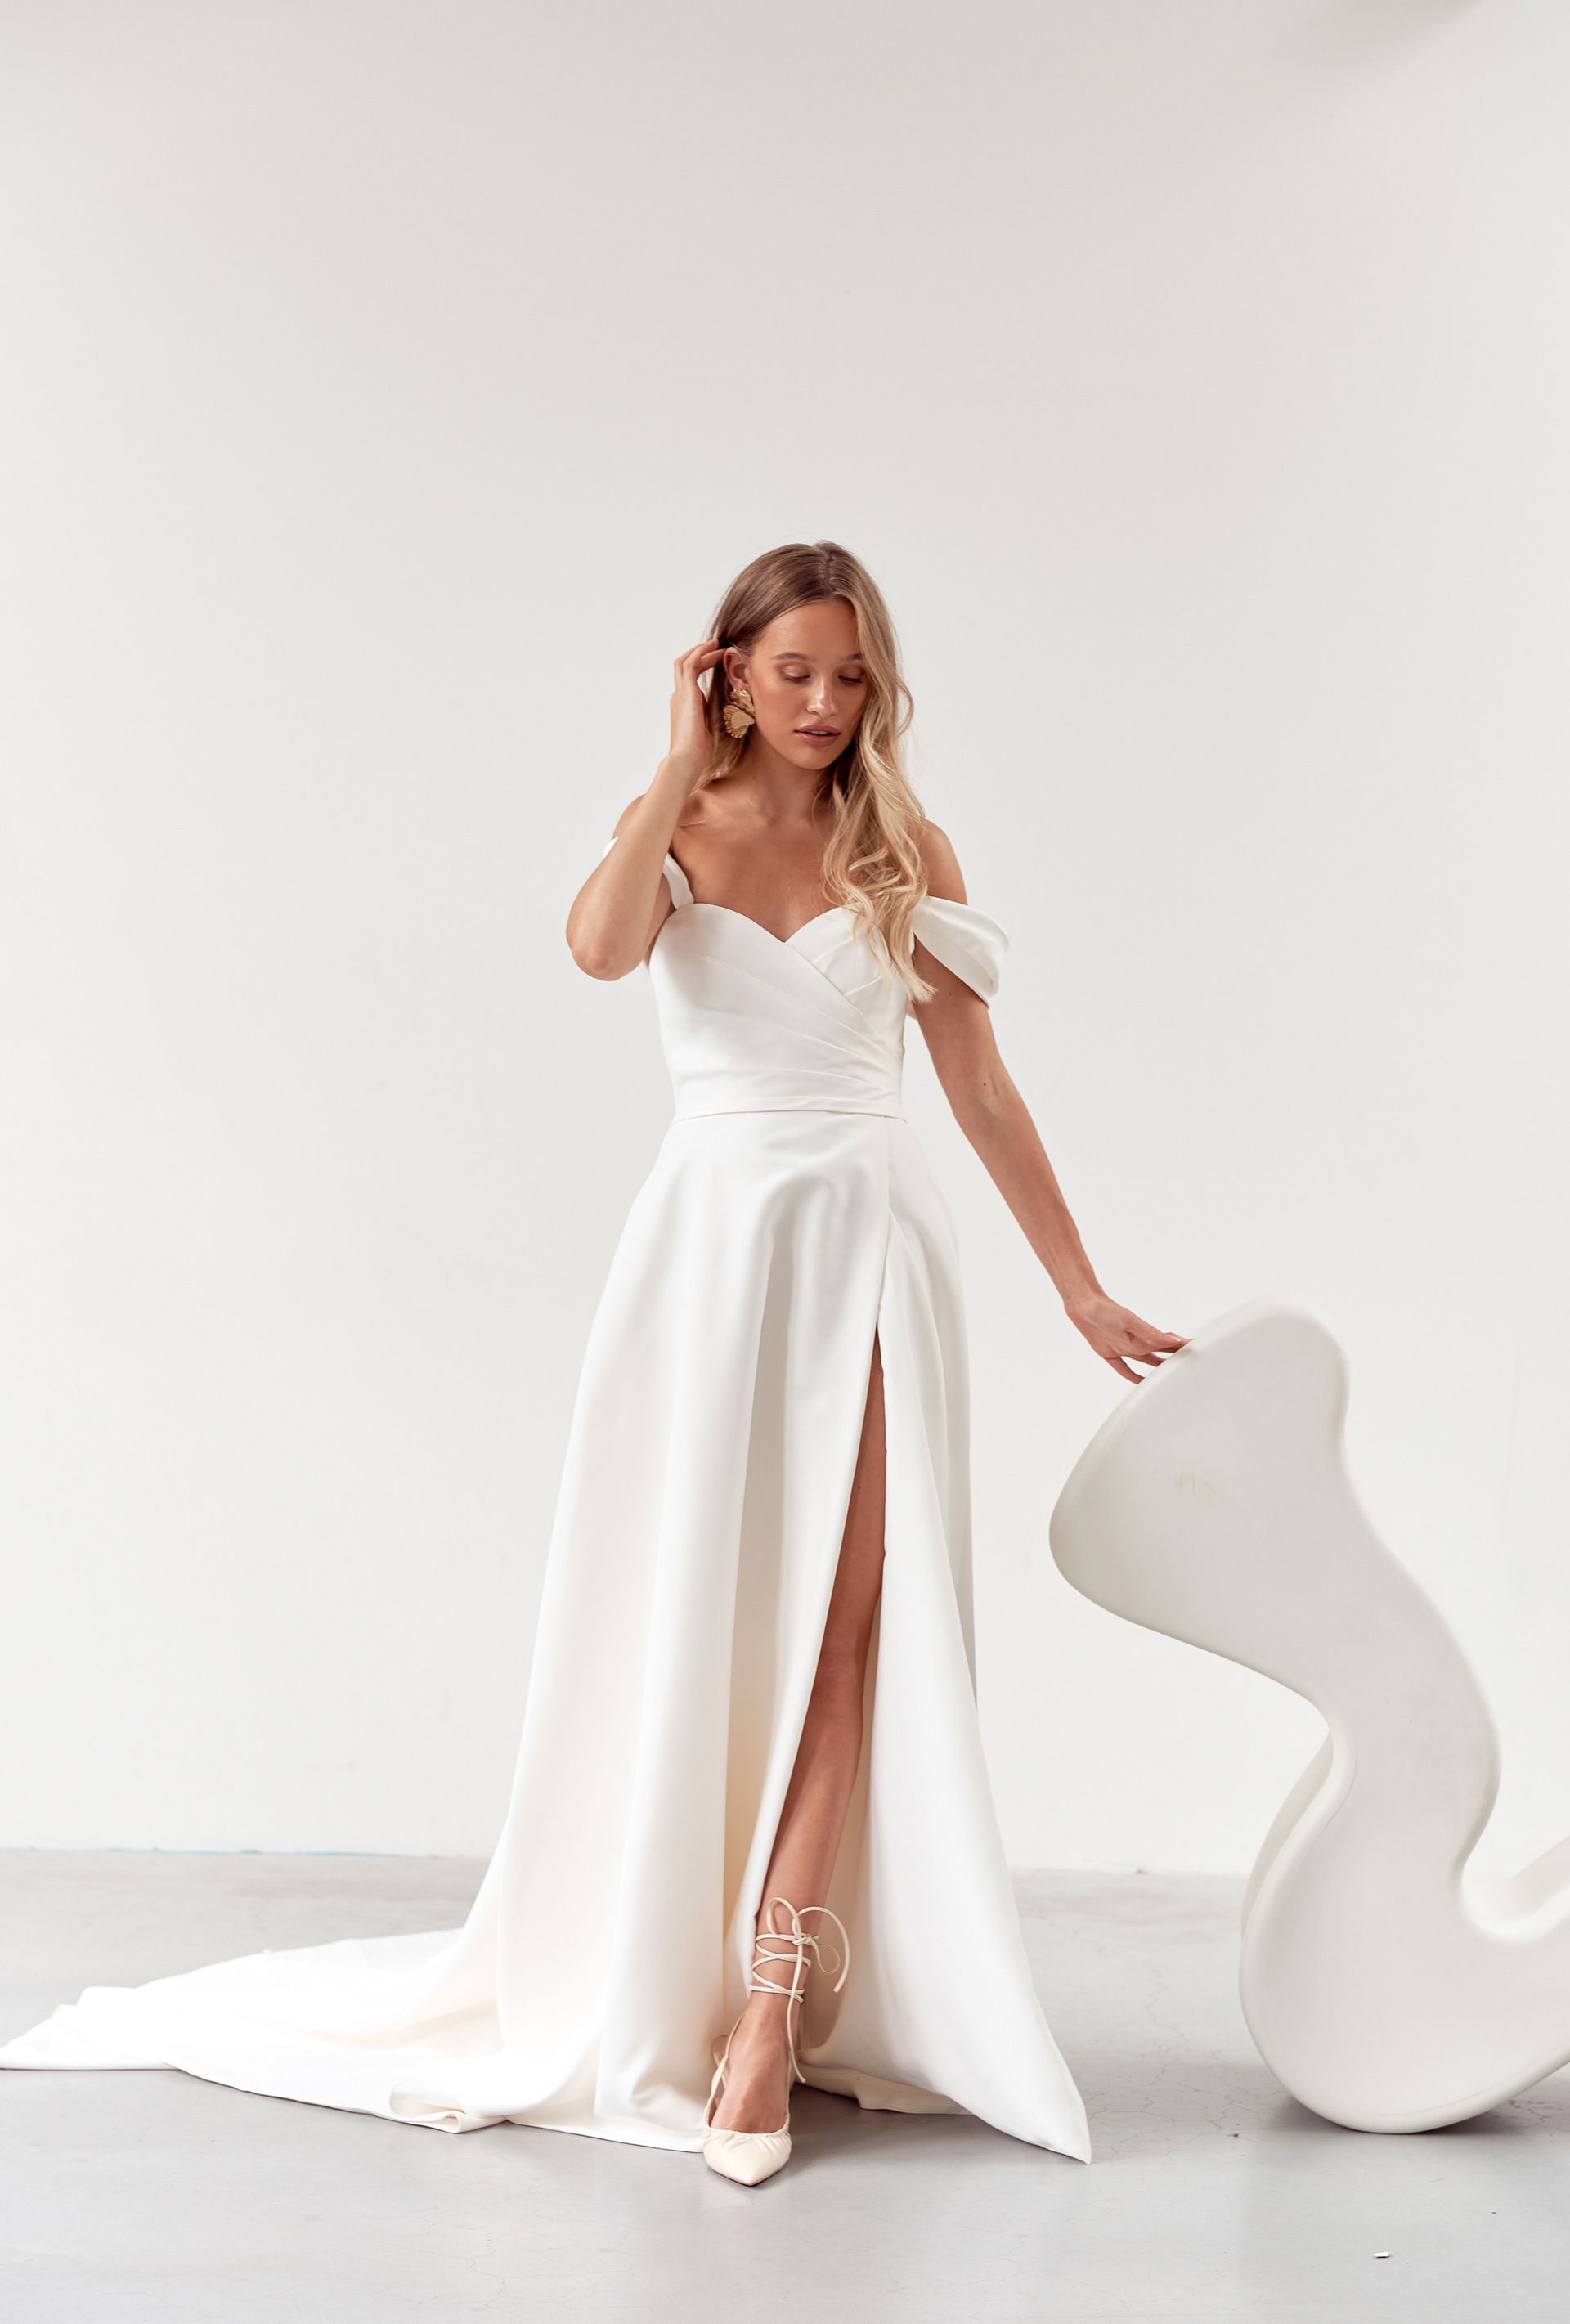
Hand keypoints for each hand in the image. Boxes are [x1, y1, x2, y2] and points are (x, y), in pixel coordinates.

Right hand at [668, 638, 724, 782]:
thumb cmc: (700, 753)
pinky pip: (691, 664)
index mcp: (685, 705)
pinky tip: (717, 650)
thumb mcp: (711, 730)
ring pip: (686, 661)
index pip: (691, 677)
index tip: (720, 659)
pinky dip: (702, 654)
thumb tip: (734, 714)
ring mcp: (681, 694)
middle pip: (685, 665)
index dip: (704, 665)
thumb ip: (716, 717)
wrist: (687, 760)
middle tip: (718, 645)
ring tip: (718, 643)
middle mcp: (680, 696)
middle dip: (701, 653)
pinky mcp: (686, 693)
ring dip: (702, 650)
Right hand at [1065, 1292, 1188, 1384]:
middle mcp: (1127, 1350)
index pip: (1162, 1345)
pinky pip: (1123, 1366)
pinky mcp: (1108, 1350)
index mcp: (1134, 1344)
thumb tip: (1171, 1341)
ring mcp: (1117, 1351)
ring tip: (1172, 1360)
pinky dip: (1133, 1372)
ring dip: (1158, 1359)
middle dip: (1171, 1354)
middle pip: (1155, 1354)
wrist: (1080, 1304)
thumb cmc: (1100, 1311)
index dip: (1177, 1344)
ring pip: (1143, 1357)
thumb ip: (1149, 1332)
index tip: (1191, 1344)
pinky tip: (1140, 1376)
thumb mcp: (1128, 1320)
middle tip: (1187, 1353)